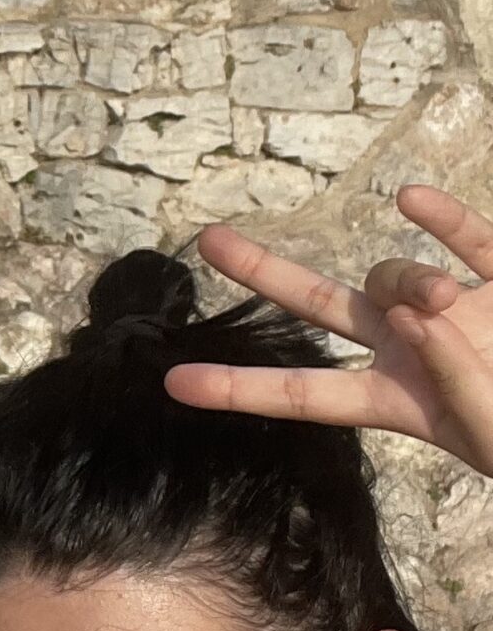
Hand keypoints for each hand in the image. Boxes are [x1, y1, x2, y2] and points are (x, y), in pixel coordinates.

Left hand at [164, 185, 492, 478]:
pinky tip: (415, 200)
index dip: (239, 390)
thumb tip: (415, 307)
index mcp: (402, 402)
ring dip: (409, 280)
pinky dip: (443, 222)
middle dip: (265, 272)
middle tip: (205, 238)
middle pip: (321, 308)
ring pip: (395, 274)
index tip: (170, 383)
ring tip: (451, 308)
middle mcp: (416, 349)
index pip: (304, 394)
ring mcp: (460, 309)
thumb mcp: (492, 430)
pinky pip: (469, 240)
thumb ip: (454, 378)